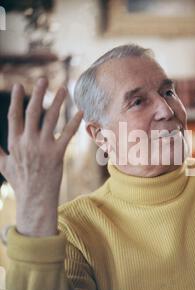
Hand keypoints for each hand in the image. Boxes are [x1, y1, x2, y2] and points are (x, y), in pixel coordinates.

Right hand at [0, 78, 82, 236]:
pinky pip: (66, 135)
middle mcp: (27, 141)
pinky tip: (80, 112)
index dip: (18, 100)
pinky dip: (73, 123)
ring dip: (57, 102)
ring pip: (50, 119)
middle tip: (44, 79)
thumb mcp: (2, 165)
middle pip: (33, 112)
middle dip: (38, 94)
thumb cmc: (20, 181)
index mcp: (14, 142)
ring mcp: (42, 147)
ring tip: (64, 89)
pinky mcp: (56, 154)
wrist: (34, 199)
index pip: (14, 115)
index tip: (21, 86)